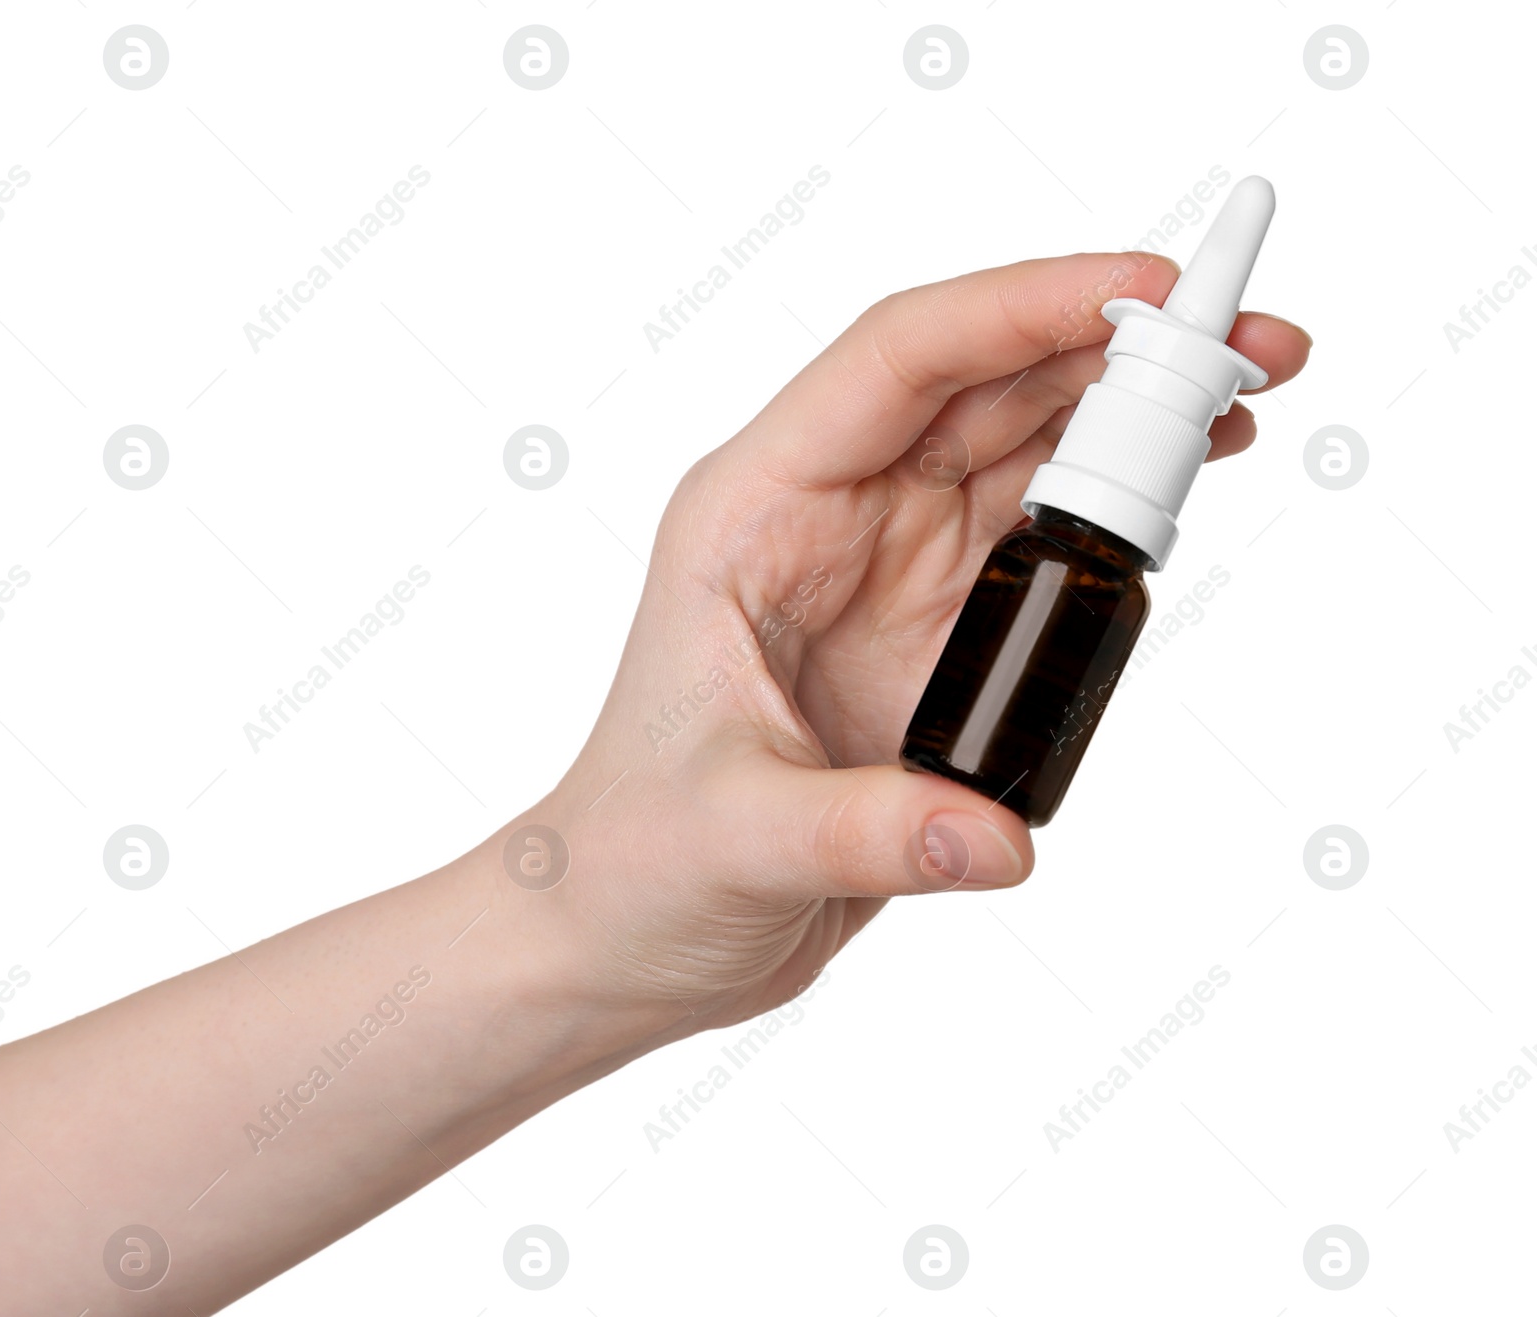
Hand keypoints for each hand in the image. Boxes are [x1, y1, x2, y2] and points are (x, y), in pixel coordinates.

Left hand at [513, 251, 1312, 1031]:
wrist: (629, 925)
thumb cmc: (637, 859)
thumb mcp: (735, 839)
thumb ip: (869, 834)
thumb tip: (1001, 838)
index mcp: (755, 513)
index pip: (897, 362)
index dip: (1022, 310)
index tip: (1147, 295)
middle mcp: (829, 516)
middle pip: (983, 386)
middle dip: (1114, 349)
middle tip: (1247, 345)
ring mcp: (889, 569)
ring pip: (1024, 450)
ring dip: (1130, 419)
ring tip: (1242, 404)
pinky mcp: (936, 632)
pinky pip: (1042, 541)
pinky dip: (1115, 512)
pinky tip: (1179, 501)